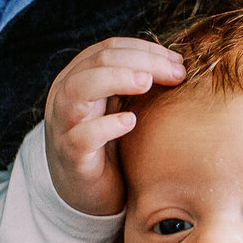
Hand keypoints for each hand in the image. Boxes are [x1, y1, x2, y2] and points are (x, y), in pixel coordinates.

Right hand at [44, 37, 183, 214]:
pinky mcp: (71, 154)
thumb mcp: (120, 107)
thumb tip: (177, 65)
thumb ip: (136, 85)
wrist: (86, 193)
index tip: (178, 62)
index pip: (109, 48)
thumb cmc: (110, 145)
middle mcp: (66, 95)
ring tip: (147, 83)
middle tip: (177, 73)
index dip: (145, 50)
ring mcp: (64, 124)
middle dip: (142, 62)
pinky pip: (82, 136)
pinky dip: (106, 126)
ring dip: (116, 80)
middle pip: (99, 62)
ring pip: (79, 90)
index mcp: (78, 77)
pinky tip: (131, 122)